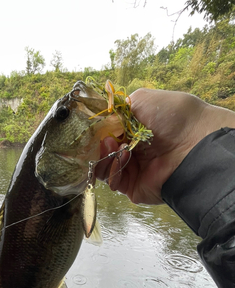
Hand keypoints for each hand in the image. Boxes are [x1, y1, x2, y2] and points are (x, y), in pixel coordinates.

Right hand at [95, 88, 234, 203]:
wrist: (193, 141)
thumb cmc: (172, 115)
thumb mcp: (140, 100)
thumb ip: (116, 110)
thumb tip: (100, 122)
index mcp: (132, 131)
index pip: (104, 134)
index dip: (97, 131)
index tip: (94, 127)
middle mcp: (131, 150)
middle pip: (100, 152)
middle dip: (97, 144)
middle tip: (104, 138)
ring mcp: (131, 170)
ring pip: (102, 167)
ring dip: (103, 156)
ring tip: (112, 146)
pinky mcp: (133, 187)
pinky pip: (113, 181)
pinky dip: (111, 169)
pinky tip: (122, 156)